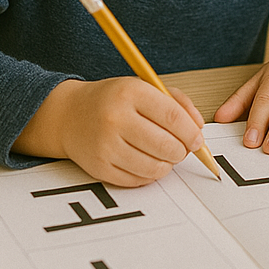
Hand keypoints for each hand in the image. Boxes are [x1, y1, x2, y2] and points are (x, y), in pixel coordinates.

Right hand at [13, 77, 205, 186]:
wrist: (70, 114)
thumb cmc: (113, 100)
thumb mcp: (144, 87)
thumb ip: (176, 102)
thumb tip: (198, 126)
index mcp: (130, 92)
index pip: (172, 116)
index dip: (190, 132)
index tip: (197, 139)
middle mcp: (116, 118)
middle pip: (165, 144)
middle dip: (182, 151)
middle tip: (183, 149)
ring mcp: (106, 145)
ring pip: (153, 166)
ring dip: (167, 165)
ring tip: (166, 156)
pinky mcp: (99, 167)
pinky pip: (136, 180)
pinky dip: (150, 175)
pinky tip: (148, 162)